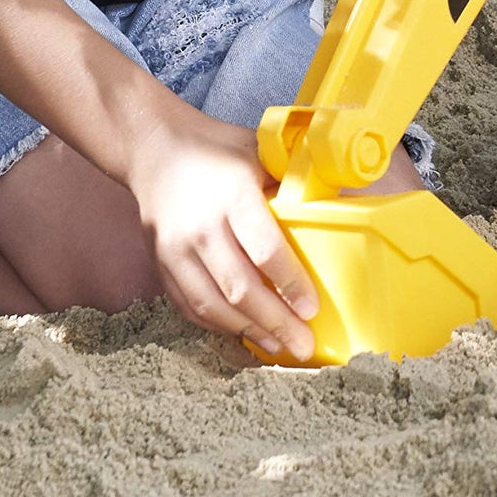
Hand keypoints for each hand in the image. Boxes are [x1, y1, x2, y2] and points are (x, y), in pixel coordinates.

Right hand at [124, 103, 319, 361]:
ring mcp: (176, 250)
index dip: (290, 283)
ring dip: (248, 331)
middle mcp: (201, 227)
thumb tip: (343, 205)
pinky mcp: (161, 264)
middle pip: (240, 287)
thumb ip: (292, 182)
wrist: (153, 148)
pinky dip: (219, 325)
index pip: (265, 249)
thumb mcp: (259, 152)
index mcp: (232, 195)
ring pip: (213, 305)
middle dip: (275, 322)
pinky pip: (191, 306)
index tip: (312, 308)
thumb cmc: (218, 149)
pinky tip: (243, 333)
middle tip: (303, 346)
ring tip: (278, 347)